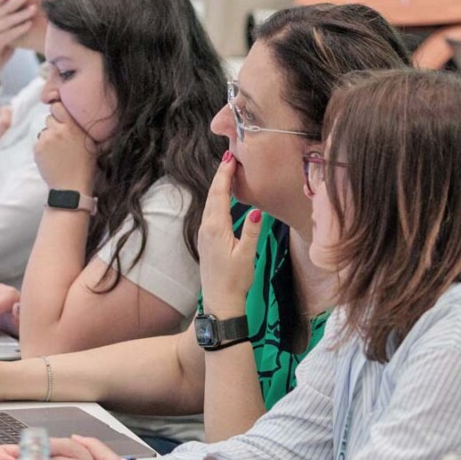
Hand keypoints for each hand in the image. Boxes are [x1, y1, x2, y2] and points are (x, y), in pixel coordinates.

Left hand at [34, 96, 97, 191]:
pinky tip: (51, 159)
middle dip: (53, 126)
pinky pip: (38, 143)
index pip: (58, 107)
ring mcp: (47, 139)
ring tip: (57, 152)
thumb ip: (79, 127)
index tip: (61, 119)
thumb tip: (72, 116)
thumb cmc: (84, 167)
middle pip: (49, 118)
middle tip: (61, 141)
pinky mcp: (38, 148)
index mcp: (73, 126)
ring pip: (43, 131)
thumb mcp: (90, 143)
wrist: (71, 187)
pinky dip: (43, 149)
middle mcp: (59, 130)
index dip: (58, 112)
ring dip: (48, 138)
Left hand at [197, 152, 261, 318]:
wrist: (220, 302)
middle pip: (212, 195)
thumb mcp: (247, 255)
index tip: (230, 158)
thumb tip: (256, 210)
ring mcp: (204, 235)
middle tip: (229, 157)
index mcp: (216, 228)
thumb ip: (251, 232)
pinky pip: (210, 213)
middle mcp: (207, 228)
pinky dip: (216, 199)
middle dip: (220, 176)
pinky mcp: (206, 241)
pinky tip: (222, 198)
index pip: (220, 195)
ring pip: (209, 204)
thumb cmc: (236, 280)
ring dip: (217, 187)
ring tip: (226, 172)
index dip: (225, 175)